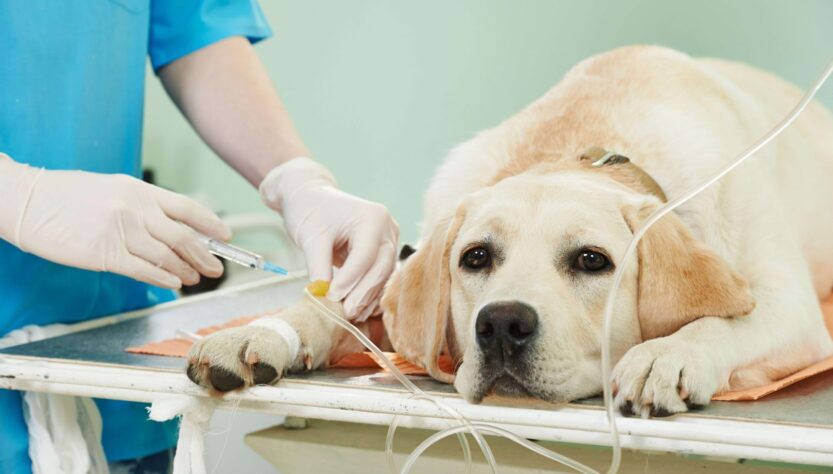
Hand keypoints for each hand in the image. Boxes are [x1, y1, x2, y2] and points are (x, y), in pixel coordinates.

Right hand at [0, 154, 229, 288]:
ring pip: (166, 256)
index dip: (211, 224)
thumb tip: (171, 228)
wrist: (25, 201)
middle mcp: (135, 209)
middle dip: (205, 254)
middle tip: (216, 268)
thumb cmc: (65, 196)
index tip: (225, 235)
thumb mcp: (111, 189)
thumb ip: (142, 207)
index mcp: (139, 190)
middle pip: (183, 236)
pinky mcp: (104, 253)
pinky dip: (163, 279)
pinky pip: (143, 270)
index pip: (187, 207)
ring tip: (195, 279)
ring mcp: (121, 231)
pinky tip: (174, 284)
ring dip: (185, 270)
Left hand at [260, 158, 398, 320]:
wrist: (310, 196)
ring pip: (384, 275)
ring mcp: (389, 239)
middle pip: (381, 267)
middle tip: (345, 312)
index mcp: (372, 217)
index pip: (365, 256)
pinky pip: (381, 275)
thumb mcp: (311, 238)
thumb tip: (324, 298)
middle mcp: (387, 227)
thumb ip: (319, 268)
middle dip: (362, 292)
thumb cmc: (309, 210)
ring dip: (368, 297)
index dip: (350, 280)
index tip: (332, 297)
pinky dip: (370, 292)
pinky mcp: (384, 251)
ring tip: (350, 314)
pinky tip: (358, 308)